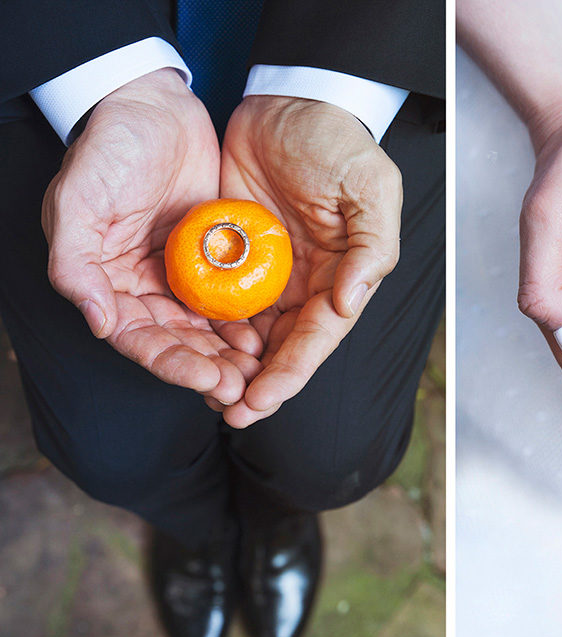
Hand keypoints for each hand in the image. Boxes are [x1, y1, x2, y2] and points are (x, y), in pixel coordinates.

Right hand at [42, 68, 259, 403]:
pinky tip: (269, 336)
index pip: (141, 340)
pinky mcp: (216, 258)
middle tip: (243, 388)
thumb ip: (76, 264)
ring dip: (232, 355)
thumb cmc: (108, 150)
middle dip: (210, 370)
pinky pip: (233, 297)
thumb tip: (99, 324)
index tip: (208, 379)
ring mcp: (183, 275)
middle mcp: (146, 289)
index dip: (173, 365)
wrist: (153, 107)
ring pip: (209, 329)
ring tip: (261, 373)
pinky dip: (248, 320)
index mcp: (109, 285)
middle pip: (180, 344)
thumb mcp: (78, 201)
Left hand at [218, 96, 401, 427]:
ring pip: (251, 335)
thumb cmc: (338, 142)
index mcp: (340, 276)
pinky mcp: (232, 254)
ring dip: (232, 368)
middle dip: (260, 385)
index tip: (262, 400)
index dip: (292, 372)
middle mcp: (305, 284)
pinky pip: (219, 299)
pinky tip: (190, 349)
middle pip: (283, 348)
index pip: (318, 336)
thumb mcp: (370, 187)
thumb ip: (372, 245)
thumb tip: (350, 302)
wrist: (289, 101)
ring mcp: (267, 272)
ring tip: (207, 396)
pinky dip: (209, 329)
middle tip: (230, 414)